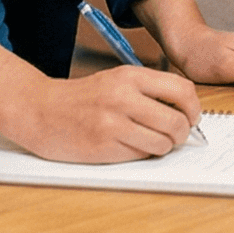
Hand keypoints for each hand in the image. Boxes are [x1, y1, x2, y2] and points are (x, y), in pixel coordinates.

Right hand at [0, 65, 205, 162]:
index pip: (182, 90)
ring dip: (163, 147)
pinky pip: (141, 155)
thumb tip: (187, 111)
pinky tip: (129, 146)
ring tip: (150, 141)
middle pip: (176, 122)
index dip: (193, 108)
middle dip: (182, 134)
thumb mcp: (117, 80)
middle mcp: (123, 98)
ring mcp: (112, 124)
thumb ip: (149, 91)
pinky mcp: (103, 147)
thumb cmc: (82, 98)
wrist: (40, 110)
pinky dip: (142, 154)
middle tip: (175, 135)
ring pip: (162, 143)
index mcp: (130, 77)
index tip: (192, 116)